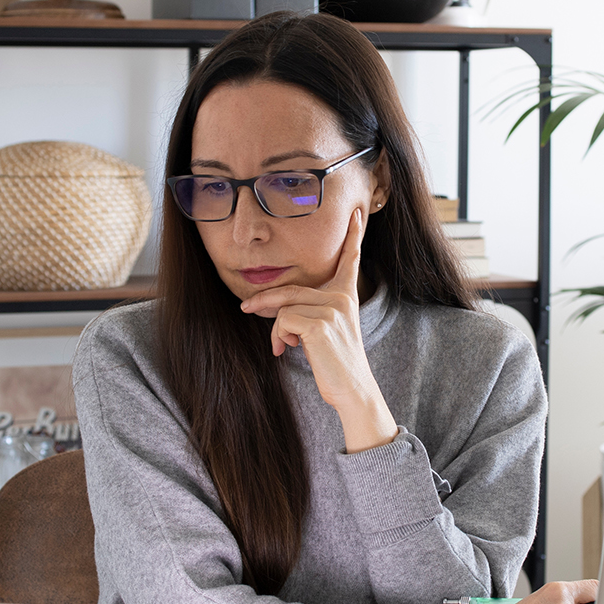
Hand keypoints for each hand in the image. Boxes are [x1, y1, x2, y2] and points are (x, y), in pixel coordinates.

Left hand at [239, 209, 398, 452]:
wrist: (352, 389)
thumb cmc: (335, 363)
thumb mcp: (323, 331)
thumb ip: (307, 311)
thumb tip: (270, 306)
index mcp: (347, 295)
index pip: (350, 259)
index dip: (353, 236)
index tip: (357, 214)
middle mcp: (342, 296)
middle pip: (292, 289)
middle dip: (265, 300)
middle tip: (245, 309)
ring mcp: (333, 307)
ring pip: (285, 305)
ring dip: (276, 328)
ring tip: (284, 346)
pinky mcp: (320, 323)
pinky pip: (284, 320)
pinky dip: (279, 336)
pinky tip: (289, 349)